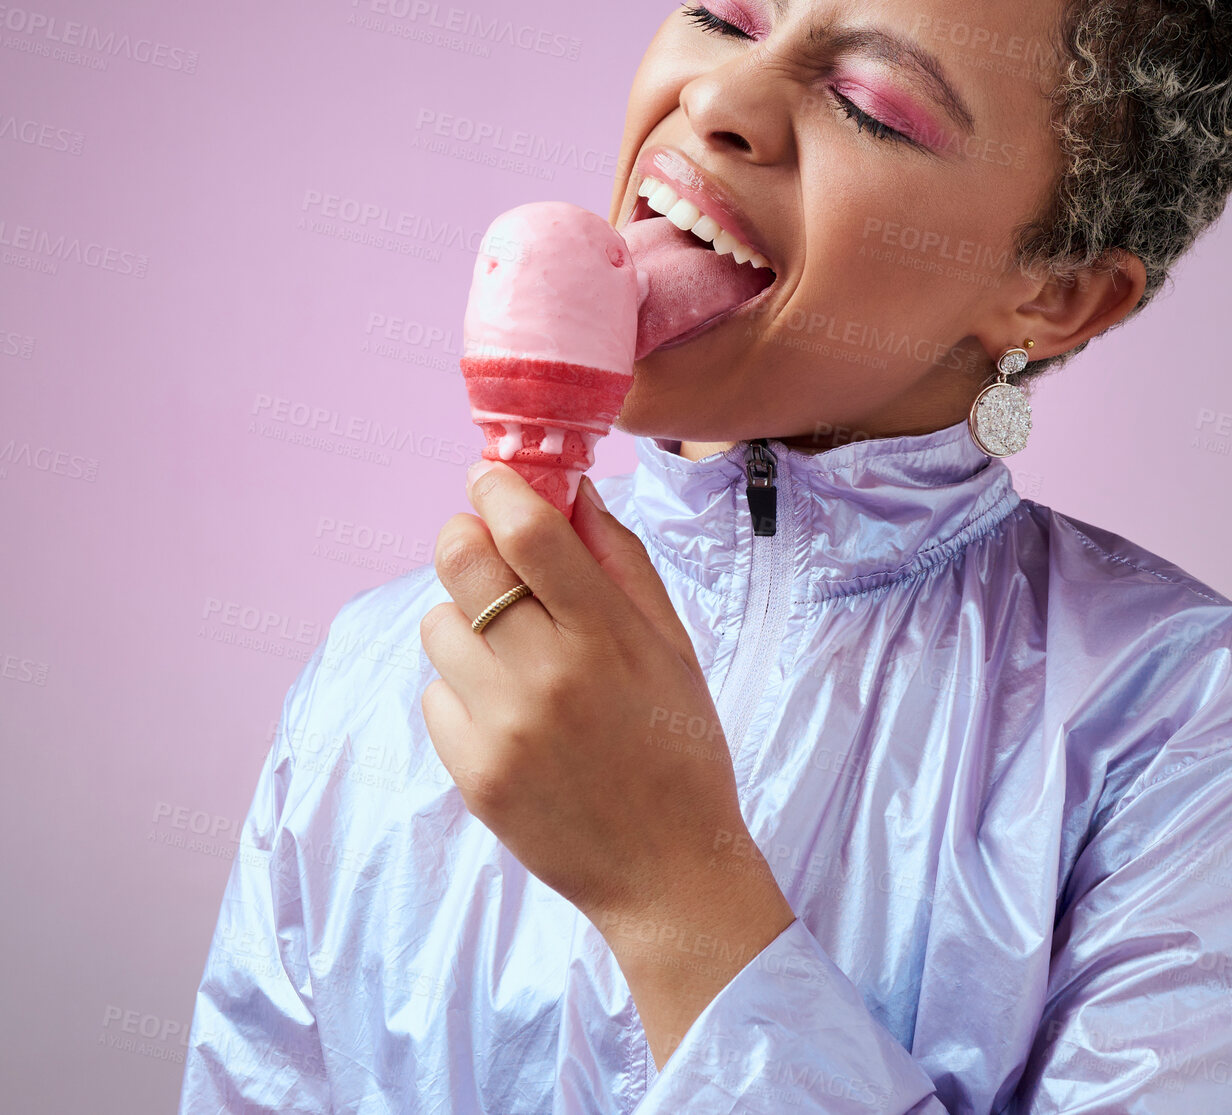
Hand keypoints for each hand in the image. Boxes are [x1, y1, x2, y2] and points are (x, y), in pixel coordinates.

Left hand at [419, 461, 792, 958]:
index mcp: (606, 635)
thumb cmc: (680, 747)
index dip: (498, 488)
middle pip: (462, 561)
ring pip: (438, 625)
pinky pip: (435, 694)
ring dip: (465, 619)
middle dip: (466, 535)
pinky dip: (463, 690)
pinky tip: (509, 712)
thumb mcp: (674, 646)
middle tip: (486, 547)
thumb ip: (624, 563)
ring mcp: (502, 728)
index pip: (528, 531)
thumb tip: (574, 493)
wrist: (668, 871)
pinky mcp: (472, 773)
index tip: (490, 475)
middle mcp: (547, 675)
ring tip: (510, 649)